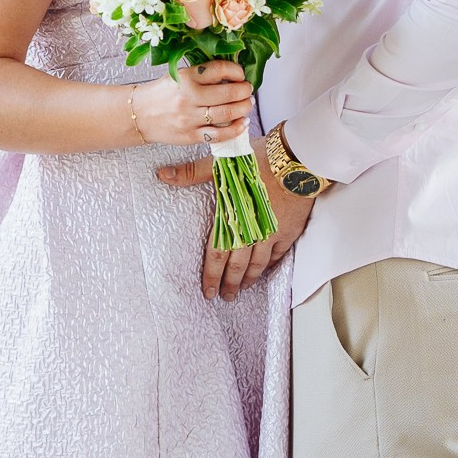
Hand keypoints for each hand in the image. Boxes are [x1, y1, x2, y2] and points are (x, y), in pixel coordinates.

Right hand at [128, 59, 252, 151]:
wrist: (139, 114)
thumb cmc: (162, 93)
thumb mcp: (178, 76)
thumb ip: (202, 74)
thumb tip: (232, 74)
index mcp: (186, 77)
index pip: (219, 69)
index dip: (236, 71)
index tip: (240, 74)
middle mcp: (189, 97)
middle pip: (228, 93)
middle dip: (244, 91)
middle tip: (247, 90)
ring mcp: (190, 119)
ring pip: (227, 114)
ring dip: (244, 108)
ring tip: (247, 104)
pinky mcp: (191, 136)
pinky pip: (220, 135)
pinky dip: (236, 129)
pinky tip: (242, 123)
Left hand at [156, 148, 316, 276]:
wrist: (295, 159)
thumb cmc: (257, 159)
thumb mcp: (220, 163)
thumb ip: (191, 173)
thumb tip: (163, 175)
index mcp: (231, 217)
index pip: (217, 254)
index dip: (211, 275)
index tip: (207, 291)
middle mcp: (251, 230)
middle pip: (238, 265)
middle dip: (229, 284)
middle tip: (224, 297)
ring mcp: (272, 233)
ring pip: (258, 264)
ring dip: (248, 279)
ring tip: (242, 289)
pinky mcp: (289, 230)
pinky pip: (277, 254)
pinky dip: (269, 265)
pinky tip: (264, 271)